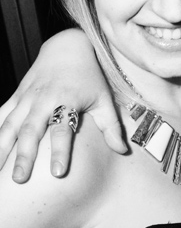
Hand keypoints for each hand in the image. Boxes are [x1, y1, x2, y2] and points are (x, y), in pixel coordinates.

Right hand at [0, 29, 126, 182]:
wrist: (67, 48)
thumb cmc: (88, 77)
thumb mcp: (104, 99)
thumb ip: (111, 126)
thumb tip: (122, 150)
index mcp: (66, 101)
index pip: (62, 131)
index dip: (59, 152)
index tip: (58, 173)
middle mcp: (43, 100)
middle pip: (30, 131)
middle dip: (24, 156)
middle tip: (20, 179)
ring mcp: (26, 97)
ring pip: (10, 124)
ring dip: (2, 147)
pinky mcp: (16, 95)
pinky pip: (1, 114)